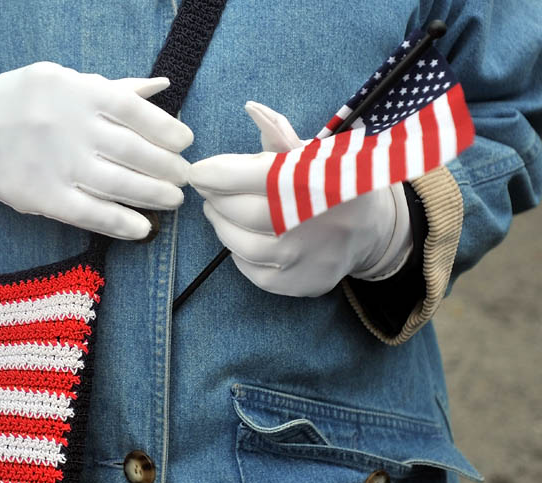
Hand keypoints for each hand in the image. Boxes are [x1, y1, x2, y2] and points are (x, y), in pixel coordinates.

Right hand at [0, 62, 192, 239]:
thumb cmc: (22, 104)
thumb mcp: (62, 82)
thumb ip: (113, 89)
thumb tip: (161, 88)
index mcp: (76, 91)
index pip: (135, 111)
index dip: (167, 130)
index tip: (185, 143)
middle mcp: (69, 127)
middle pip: (134, 151)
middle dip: (168, 168)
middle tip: (184, 177)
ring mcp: (56, 164)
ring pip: (119, 184)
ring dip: (154, 196)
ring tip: (173, 200)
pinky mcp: (43, 198)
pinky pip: (91, 214)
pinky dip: (122, 223)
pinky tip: (143, 228)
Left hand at [188, 102, 411, 296]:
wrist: (375, 231)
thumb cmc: (334, 184)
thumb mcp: (316, 154)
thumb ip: (279, 133)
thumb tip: (251, 108)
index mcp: (314, 180)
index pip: (252, 176)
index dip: (216, 173)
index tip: (197, 172)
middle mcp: (309, 222)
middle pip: (239, 212)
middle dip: (216, 199)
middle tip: (209, 190)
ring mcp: (305, 257)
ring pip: (240, 245)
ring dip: (221, 226)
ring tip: (219, 211)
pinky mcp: (300, 283)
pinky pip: (252, 271)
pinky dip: (238, 252)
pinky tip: (242, 237)